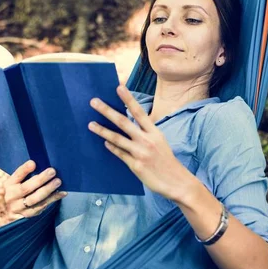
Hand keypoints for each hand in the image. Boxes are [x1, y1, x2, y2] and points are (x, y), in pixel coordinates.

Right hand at [3, 160, 66, 217]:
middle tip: (52, 171)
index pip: (16, 175)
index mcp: (9, 184)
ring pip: (34, 199)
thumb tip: (41, 162)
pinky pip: (42, 206)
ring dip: (48, 190)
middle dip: (40, 179)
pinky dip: (53, 199)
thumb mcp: (19, 179)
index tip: (33, 163)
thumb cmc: (21, 187)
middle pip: (26, 188)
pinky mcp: (28, 214)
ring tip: (58, 182)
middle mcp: (11, 197)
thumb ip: (27, 172)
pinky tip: (62, 192)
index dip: (24, 169)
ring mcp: (19, 207)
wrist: (14, 207)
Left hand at [88, 85, 195, 201]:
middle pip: (123, 122)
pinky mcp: (135, 165)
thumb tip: (129, 123)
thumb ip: (146, 132)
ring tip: (90, 124)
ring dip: (102, 130)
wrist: (176, 181)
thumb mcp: (160, 141)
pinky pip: (120, 154)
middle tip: (93, 102)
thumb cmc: (167, 160)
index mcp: (154, 132)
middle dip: (107, 111)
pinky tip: (103, 143)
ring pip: (117, 138)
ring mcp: (140, 153)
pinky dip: (111, 148)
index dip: (128, 99)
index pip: (139, 112)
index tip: (118, 87)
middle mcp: (147, 140)